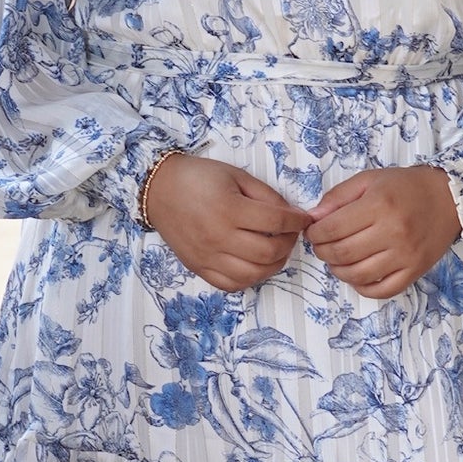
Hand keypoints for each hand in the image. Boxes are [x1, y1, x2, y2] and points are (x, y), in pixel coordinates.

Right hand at [143, 152, 307, 291]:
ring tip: (276, 250)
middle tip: (290, 234)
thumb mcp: (237, 176)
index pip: (277, 223)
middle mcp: (219, 237)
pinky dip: (249, 278)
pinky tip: (255, 264)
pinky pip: (231, 285)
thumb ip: (266, 196)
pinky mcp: (199, 268)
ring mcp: (208, 257)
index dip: (297, 221)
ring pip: (253, 274)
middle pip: (268, 252)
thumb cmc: (198, 178)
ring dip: (273, 264)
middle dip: (289, 244)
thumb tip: (291, 215)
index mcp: (230, 209)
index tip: (303, 218)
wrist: (159, 190)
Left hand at [304, 166, 461, 298]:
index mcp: (379, 205)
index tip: (313, 232)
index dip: (315, 233)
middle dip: (323, 252)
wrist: (448, 198)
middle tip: (321, 246)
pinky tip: (357, 276)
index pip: (333, 229)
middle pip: (342, 253)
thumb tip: (313, 218)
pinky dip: (363, 288)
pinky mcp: (415, 271)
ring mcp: (405, 255)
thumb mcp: (369, 180)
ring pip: (358, 275)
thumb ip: (338, 197)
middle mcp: (393, 232)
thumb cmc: (406, 186)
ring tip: (336, 261)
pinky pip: (382, 291)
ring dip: (338, 271)